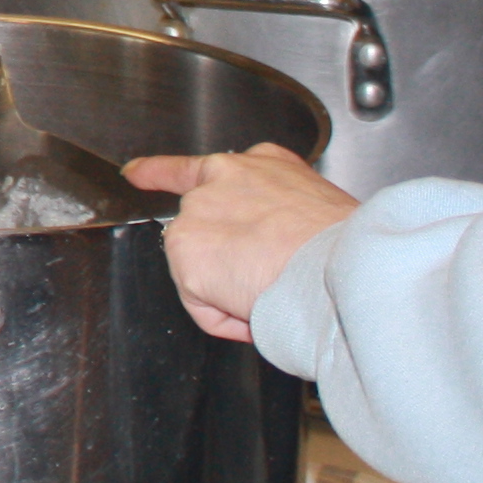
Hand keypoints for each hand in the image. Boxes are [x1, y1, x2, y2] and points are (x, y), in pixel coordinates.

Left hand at [122, 140, 359, 340]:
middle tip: (263, 279)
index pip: (200, 166)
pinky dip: (227, 317)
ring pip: (200, 270)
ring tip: (277, 290)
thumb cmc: (347, 246)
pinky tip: (259, 305)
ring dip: (230, 292)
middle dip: (219, 261)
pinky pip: (201, 304)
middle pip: (201, 229)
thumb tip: (270, 250)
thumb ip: (278, 217)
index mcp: (261, 166)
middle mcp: (222, 177)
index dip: (159, 171)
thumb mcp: (318, 210)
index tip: (134, 173)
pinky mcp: (186, 249)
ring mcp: (199, 211)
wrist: (343, 262)